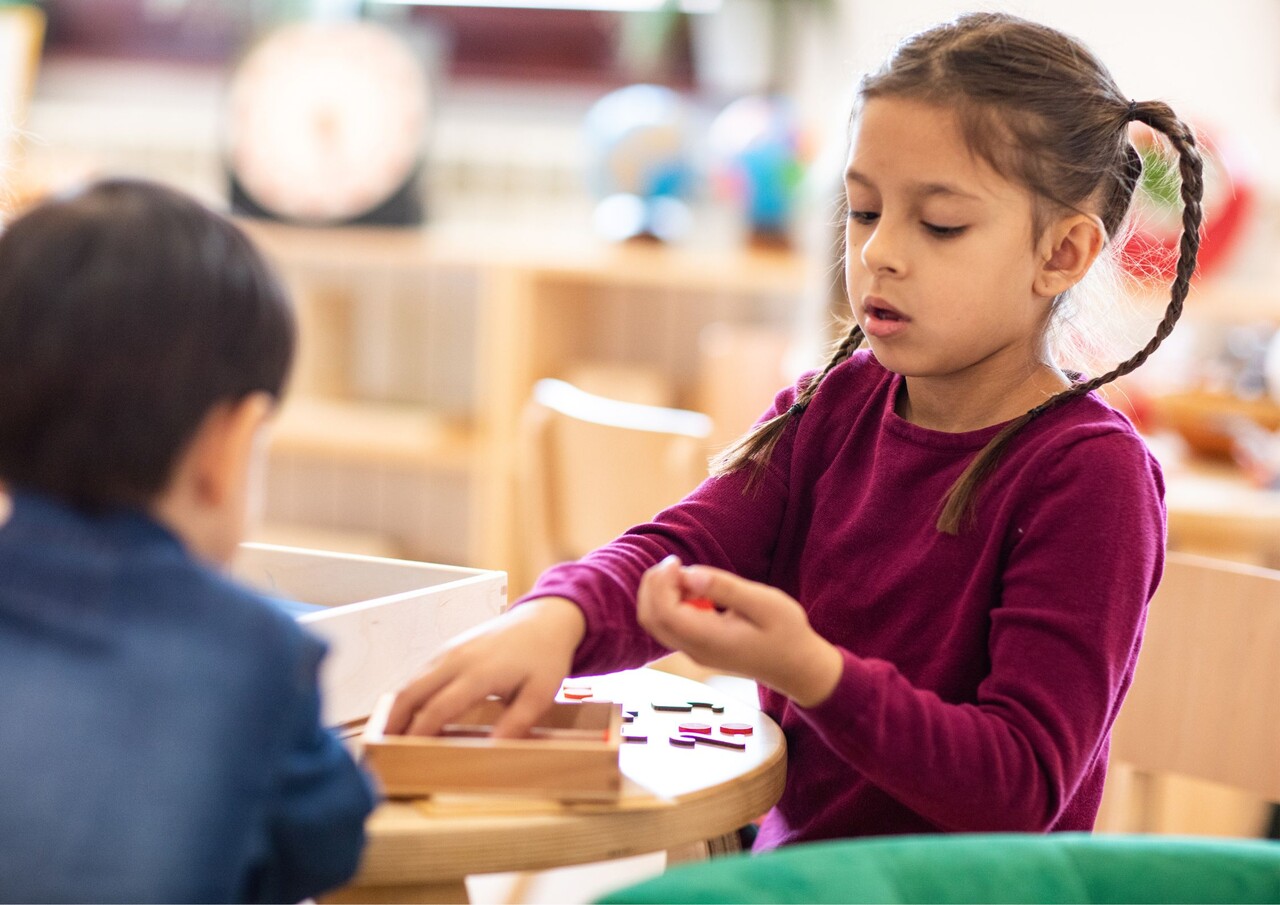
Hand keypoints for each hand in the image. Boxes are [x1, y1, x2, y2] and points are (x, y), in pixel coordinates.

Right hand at [385, 596, 585, 737]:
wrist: (545, 620)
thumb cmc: (545, 659)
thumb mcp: (541, 694)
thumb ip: (516, 723)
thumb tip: (492, 750)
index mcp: (480, 672)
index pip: (439, 707)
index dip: (419, 732)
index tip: (405, 752)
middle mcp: (458, 659)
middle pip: (413, 692)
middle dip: (394, 720)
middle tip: (383, 748)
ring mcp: (450, 651)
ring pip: (412, 682)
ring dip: (398, 708)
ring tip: (390, 736)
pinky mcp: (449, 648)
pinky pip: (421, 674)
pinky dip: (409, 695)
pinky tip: (408, 715)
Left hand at [637, 556, 842, 707]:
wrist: (797, 667)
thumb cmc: (787, 634)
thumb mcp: (764, 603)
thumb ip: (725, 588)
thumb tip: (689, 575)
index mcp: (708, 639)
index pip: (664, 612)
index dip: (661, 583)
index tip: (678, 562)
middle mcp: (694, 649)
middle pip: (650, 618)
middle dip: (653, 586)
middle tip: (676, 563)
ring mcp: (693, 651)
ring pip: (655, 622)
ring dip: (660, 593)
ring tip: (686, 575)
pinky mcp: (697, 647)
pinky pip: (669, 624)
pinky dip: (670, 602)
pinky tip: (694, 590)